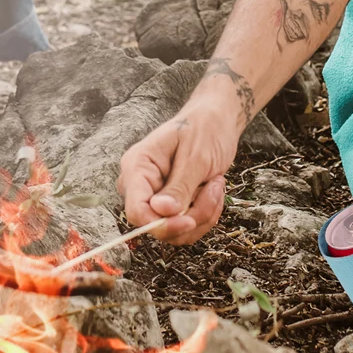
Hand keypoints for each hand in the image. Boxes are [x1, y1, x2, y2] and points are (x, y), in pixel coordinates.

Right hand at [118, 93, 239, 245]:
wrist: (217, 120)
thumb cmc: (205, 127)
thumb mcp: (196, 155)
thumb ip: (179, 185)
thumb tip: (162, 212)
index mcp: (138, 166)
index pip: (136, 210)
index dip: (161, 223)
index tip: (190, 220)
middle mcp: (141, 186)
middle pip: (157, 225)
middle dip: (192, 215)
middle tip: (214, 188)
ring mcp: (156, 197)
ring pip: (175, 232)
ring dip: (203, 214)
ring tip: (216, 184)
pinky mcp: (172, 206)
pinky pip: (187, 227)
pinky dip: (206, 214)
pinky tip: (214, 190)